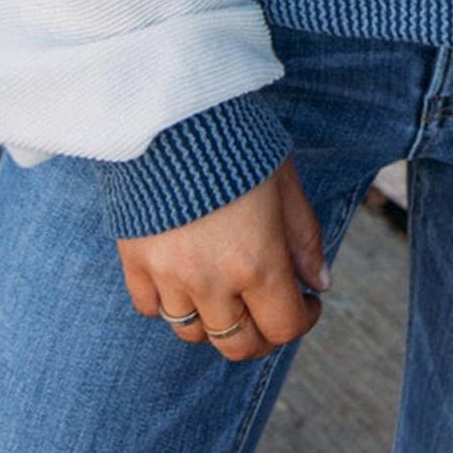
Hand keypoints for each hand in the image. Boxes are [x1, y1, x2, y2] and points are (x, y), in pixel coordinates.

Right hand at [116, 155, 330, 360]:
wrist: (172, 109)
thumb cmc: (238, 140)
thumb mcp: (285, 183)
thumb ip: (303, 238)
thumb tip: (318, 283)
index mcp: (257, 262)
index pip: (283, 328)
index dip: (303, 320)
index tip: (307, 301)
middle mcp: (211, 281)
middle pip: (237, 344)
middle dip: (261, 334)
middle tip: (270, 308)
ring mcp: (168, 275)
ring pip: (193, 333)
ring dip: (216, 320)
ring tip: (227, 289)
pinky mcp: (134, 260)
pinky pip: (150, 308)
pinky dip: (169, 304)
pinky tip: (184, 278)